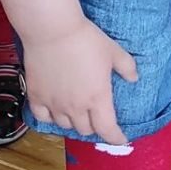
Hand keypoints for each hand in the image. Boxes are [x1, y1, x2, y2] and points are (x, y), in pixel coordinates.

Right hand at [25, 16, 137, 144]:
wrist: (52, 30)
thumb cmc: (87, 39)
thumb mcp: (114, 52)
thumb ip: (127, 68)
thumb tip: (134, 79)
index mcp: (98, 98)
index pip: (108, 130)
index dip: (116, 138)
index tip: (121, 139)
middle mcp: (76, 106)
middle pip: (86, 130)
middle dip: (95, 127)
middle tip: (98, 117)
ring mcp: (54, 103)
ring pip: (65, 126)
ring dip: (74, 122)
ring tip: (78, 113)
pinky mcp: (36, 96)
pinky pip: (43, 118)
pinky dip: (51, 118)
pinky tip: (55, 111)